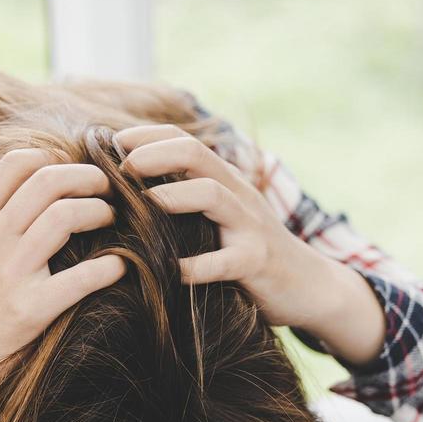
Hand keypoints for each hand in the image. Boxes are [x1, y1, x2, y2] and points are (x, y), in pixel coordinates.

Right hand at [0, 149, 124, 421]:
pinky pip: (80, 278)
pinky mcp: (29, 310)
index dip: (51, 160)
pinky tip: (119, 266)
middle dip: (87, 177)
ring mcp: (9, 273)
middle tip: (106, 186)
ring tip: (111, 218)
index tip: (68, 170)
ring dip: (99, 211)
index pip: (15, 164)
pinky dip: (108, 267)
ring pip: (65, 217)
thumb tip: (0, 183)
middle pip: (47, 182)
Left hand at [116, 126, 384, 365]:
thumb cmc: (252, 252)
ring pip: (212, 195)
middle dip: (154, 154)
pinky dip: (194, 266)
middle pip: (197, 155)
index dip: (147, 136)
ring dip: (173, 195)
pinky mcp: (256, 262)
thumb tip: (130, 196)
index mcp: (226, 181)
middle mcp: (238, 195)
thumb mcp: (225, 218)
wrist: (311, 285)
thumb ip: (190, 202)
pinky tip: (168, 272)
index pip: (184, 140)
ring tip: (144, 204)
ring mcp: (249, 227)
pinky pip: (222, 261)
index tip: (112, 144)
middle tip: (121, 168)